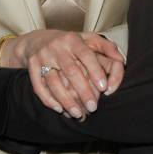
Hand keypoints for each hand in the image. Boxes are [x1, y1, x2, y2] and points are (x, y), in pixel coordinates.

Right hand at [2, 30, 123, 117]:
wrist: (37, 41)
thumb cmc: (70, 44)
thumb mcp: (87, 39)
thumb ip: (106, 47)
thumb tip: (121, 59)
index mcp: (73, 39)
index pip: (86, 54)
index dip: (95, 70)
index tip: (104, 87)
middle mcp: (57, 46)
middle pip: (71, 71)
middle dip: (83, 91)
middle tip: (93, 107)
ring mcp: (42, 56)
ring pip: (54, 82)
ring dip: (66, 100)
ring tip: (77, 114)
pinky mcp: (31, 67)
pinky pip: (39, 87)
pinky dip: (49, 100)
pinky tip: (59, 109)